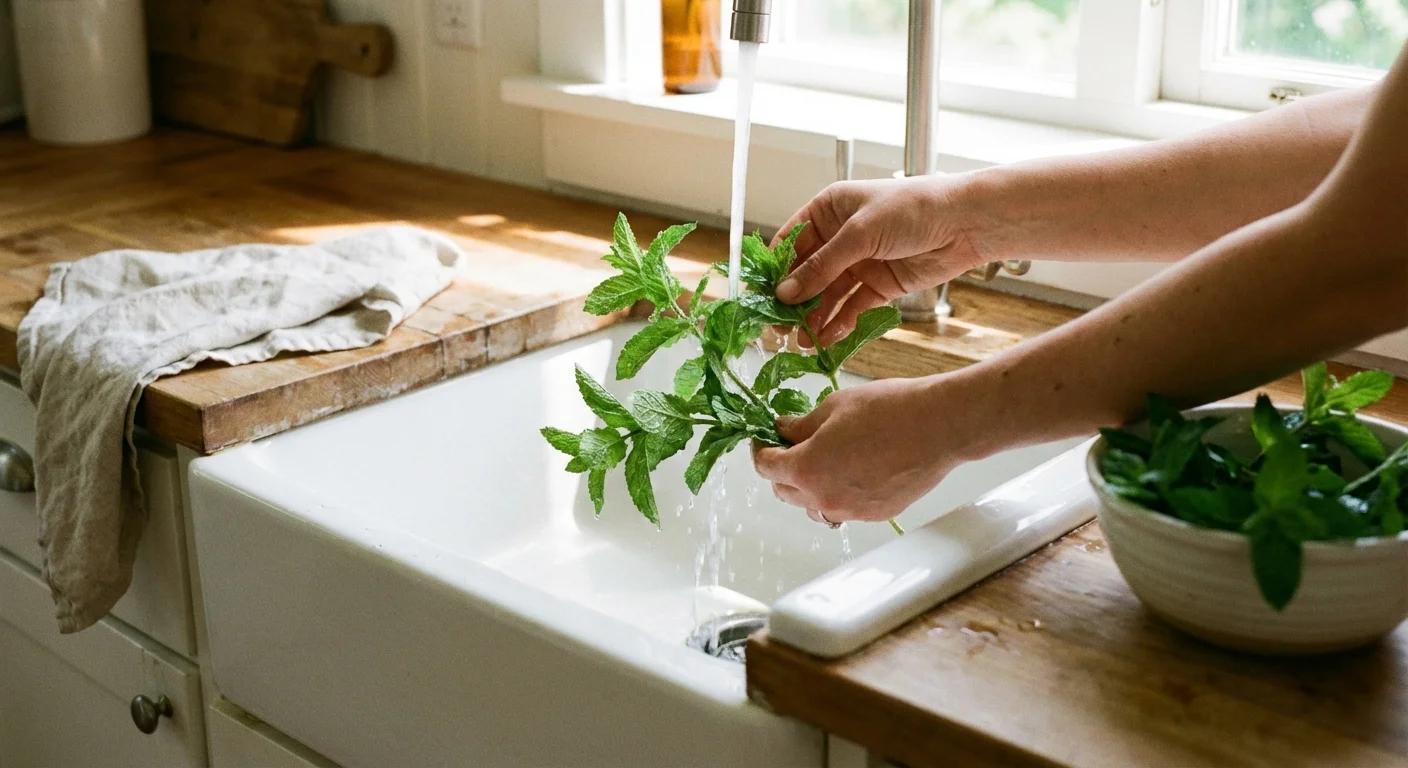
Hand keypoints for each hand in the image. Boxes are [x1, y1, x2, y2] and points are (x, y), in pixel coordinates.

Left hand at [753, 375, 979, 523]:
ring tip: (823, 461)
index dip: (760, 451)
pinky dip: (839, 493)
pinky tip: (852, 470)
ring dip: (808, 488)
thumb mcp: (833, 407)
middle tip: (791, 447)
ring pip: (813, 507)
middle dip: (782, 470)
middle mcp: (824, 498)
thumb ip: (802, 425)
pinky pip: (844, 509)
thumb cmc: (889, 410)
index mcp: (807, 468)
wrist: (938, 426)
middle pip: (784, 492)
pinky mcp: (875, 515)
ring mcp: (851, 511)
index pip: (766, 468)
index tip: (764, 441)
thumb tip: (784, 430)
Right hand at [772, 175, 987, 345]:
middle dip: (792, 301)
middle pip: (806, 273)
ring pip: (827, 295)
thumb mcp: (860, 233)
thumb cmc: (912, 209)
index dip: (774, 269)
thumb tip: (785, 293)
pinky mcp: (878, 286)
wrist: (965, 223)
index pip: (790, 241)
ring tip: (801, 341)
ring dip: (814, 317)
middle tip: (777, 327)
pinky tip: (828, 338)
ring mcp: (859, 263)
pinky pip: (852, 307)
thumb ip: (822, 266)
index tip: (759, 296)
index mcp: (829, 210)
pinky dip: (840, 323)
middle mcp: (840, 237)